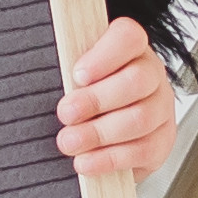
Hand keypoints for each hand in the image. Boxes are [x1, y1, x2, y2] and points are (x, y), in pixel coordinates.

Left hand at [54, 13, 176, 181]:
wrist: (103, 125)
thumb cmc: (85, 93)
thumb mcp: (73, 74)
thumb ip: (64, 68)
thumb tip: (35, 74)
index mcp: (131, 48)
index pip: (128, 37)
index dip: (104, 56)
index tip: (77, 74)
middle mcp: (152, 74)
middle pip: (136, 80)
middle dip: (96, 100)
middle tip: (65, 113)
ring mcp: (161, 108)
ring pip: (140, 118)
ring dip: (99, 134)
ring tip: (70, 141)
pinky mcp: (162, 141)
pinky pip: (143, 151)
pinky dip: (110, 159)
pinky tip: (87, 161)